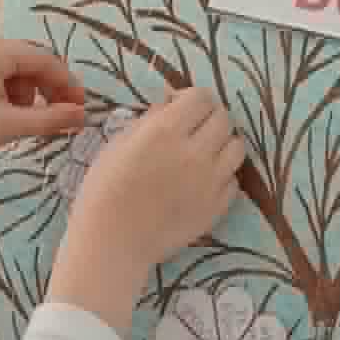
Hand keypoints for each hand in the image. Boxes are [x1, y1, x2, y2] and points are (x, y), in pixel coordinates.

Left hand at [0, 33, 85, 203]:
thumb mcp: (9, 126)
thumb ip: (51, 119)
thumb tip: (82, 116)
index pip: (46, 61)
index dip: (68, 85)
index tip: (81, 110)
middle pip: (31, 62)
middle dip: (48, 91)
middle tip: (61, 118)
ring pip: (15, 68)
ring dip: (27, 94)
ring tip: (22, 121)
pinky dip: (8, 92)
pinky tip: (4, 114)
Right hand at [49, 89, 245, 332]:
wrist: (112, 243)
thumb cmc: (103, 191)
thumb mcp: (117, 144)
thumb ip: (149, 120)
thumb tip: (170, 107)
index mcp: (166, 131)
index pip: (201, 97)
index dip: (191, 99)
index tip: (177, 108)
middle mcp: (195, 152)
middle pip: (224, 119)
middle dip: (208, 119)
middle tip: (192, 131)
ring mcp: (211, 182)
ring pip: (237, 148)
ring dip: (222, 145)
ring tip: (203, 155)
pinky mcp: (217, 207)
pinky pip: (233, 181)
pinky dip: (222, 176)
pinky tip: (202, 182)